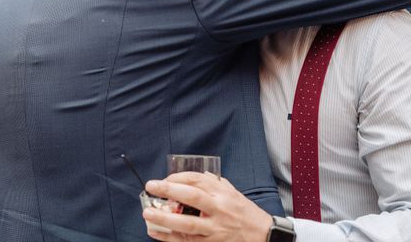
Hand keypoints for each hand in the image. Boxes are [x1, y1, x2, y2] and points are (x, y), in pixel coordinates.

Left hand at [142, 172, 271, 241]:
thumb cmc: (246, 212)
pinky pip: (188, 241)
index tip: (162, 179)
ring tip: (147, 214)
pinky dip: (170, 238)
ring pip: (188, 224)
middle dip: (169, 191)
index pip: (198, 180)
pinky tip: (155, 232)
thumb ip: (213, 183)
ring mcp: (216, 229)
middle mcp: (219, 209)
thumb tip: (193, 176)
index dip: (177, 178)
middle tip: (151, 187)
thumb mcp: (232, 192)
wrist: (264, 235)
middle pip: (192, 197)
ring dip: (165, 219)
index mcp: (223, 193)